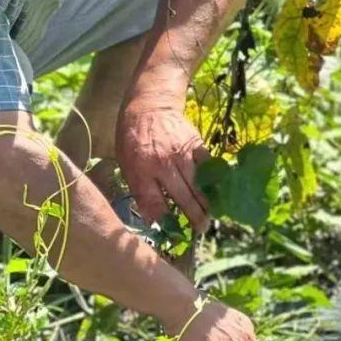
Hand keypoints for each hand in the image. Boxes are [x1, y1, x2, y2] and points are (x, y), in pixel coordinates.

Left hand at [116, 96, 210, 232]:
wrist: (150, 106)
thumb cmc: (133, 138)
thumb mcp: (125, 164)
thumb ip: (139, 190)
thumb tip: (152, 218)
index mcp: (141, 168)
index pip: (154, 202)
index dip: (165, 221)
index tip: (172, 234)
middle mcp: (164, 163)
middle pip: (183, 198)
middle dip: (194, 218)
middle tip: (199, 231)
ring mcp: (183, 154)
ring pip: (199, 186)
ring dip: (206, 205)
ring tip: (208, 218)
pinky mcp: (197, 145)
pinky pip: (208, 169)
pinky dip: (213, 183)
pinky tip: (214, 194)